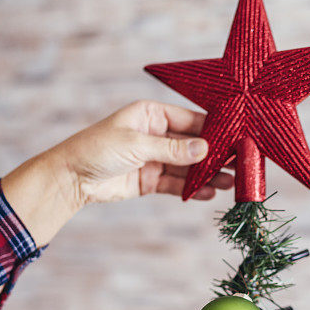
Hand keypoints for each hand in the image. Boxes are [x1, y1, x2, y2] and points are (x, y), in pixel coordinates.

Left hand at [57, 100, 232, 203]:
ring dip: (207, 175)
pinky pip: (176, 184)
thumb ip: (172, 149)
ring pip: (187, 167)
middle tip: (239, 163)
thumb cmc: (97, 149)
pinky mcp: (149, 180)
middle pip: (192, 145)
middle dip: (215, 155)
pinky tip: (208, 194)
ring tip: (229, 183)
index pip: (190, 120)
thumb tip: (205, 148)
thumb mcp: (137, 144)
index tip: (237, 138)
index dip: (214, 129)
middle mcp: (156, 134)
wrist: (70, 178)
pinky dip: (192, 189)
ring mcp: (154, 158)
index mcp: (151, 114)